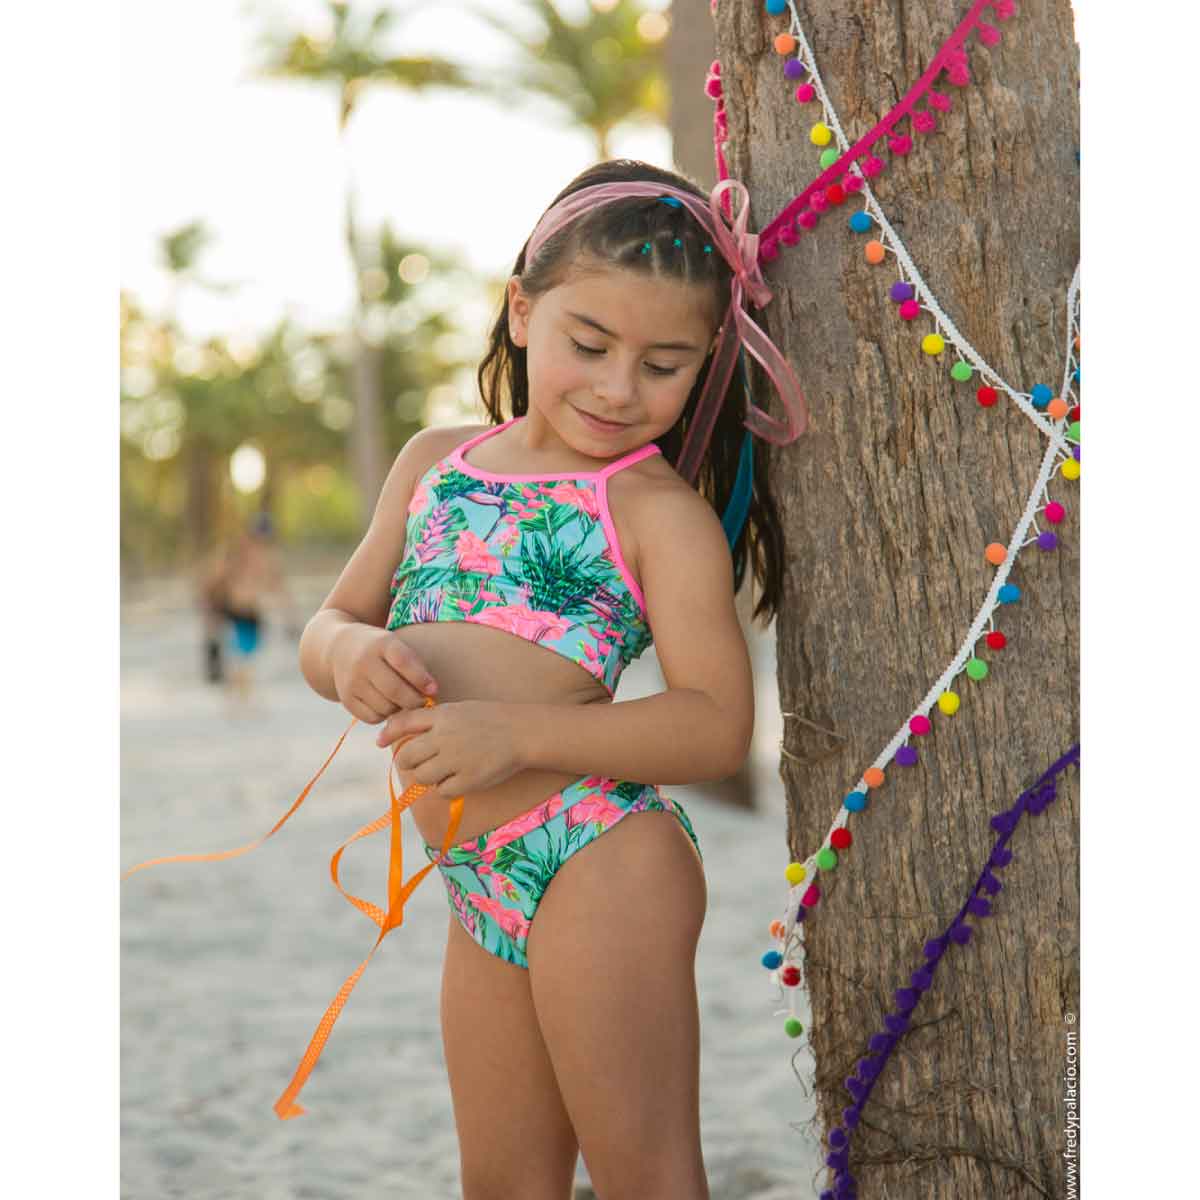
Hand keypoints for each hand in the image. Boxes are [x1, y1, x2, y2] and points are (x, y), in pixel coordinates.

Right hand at [329, 625, 437, 723]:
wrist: (339, 649)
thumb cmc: (380, 650)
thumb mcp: (396, 645)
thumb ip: (414, 665)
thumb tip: (431, 693)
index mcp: (381, 643)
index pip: (403, 662)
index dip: (421, 679)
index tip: (434, 690)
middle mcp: (364, 662)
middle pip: (394, 690)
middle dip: (414, 701)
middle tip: (423, 702)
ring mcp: (352, 681)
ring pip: (385, 707)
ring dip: (400, 709)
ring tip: (403, 701)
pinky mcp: (346, 699)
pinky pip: (373, 718)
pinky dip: (384, 716)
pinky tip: (387, 705)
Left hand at [376, 700, 526, 799]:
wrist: (522, 732)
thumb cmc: (489, 720)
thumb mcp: (458, 710)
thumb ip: (431, 720)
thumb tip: (398, 734)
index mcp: (442, 716)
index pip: (402, 723)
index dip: (387, 733)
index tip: (380, 742)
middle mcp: (444, 737)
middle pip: (406, 757)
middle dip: (409, 762)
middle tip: (421, 762)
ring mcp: (456, 759)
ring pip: (422, 777)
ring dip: (427, 776)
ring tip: (443, 770)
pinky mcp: (468, 779)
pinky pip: (442, 791)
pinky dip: (446, 788)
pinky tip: (458, 779)